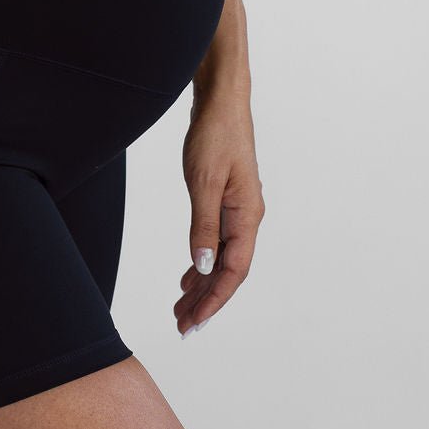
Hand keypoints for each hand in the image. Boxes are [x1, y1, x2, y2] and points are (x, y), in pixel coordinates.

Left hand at [174, 96, 264, 335]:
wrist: (220, 102)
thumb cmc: (214, 135)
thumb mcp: (203, 182)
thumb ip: (203, 226)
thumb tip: (204, 267)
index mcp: (247, 216)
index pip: (233, 271)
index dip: (214, 301)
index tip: (193, 323)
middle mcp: (246, 218)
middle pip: (228, 271)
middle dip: (206, 301)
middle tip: (181, 326)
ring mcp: (237, 210)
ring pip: (221, 259)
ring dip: (202, 285)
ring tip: (181, 309)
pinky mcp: (225, 201)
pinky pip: (216, 242)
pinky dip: (202, 262)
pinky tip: (189, 276)